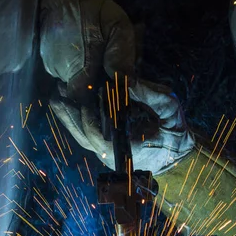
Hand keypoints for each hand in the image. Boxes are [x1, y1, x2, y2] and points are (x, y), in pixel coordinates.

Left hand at [50, 80, 194, 174]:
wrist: (179, 156)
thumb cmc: (176, 132)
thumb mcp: (169, 108)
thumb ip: (148, 93)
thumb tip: (125, 79)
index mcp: (127, 148)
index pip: (97, 134)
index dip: (88, 115)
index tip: (82, 95)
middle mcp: (112, 154)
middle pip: (83, 135)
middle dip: (69, 114)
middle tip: (57, 93)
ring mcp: (108, 153)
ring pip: (82, 136)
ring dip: (69, 117)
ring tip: (56, 97)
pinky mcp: (107, 148)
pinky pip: (87, 135)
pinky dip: (77, 120)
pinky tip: (68, 105)